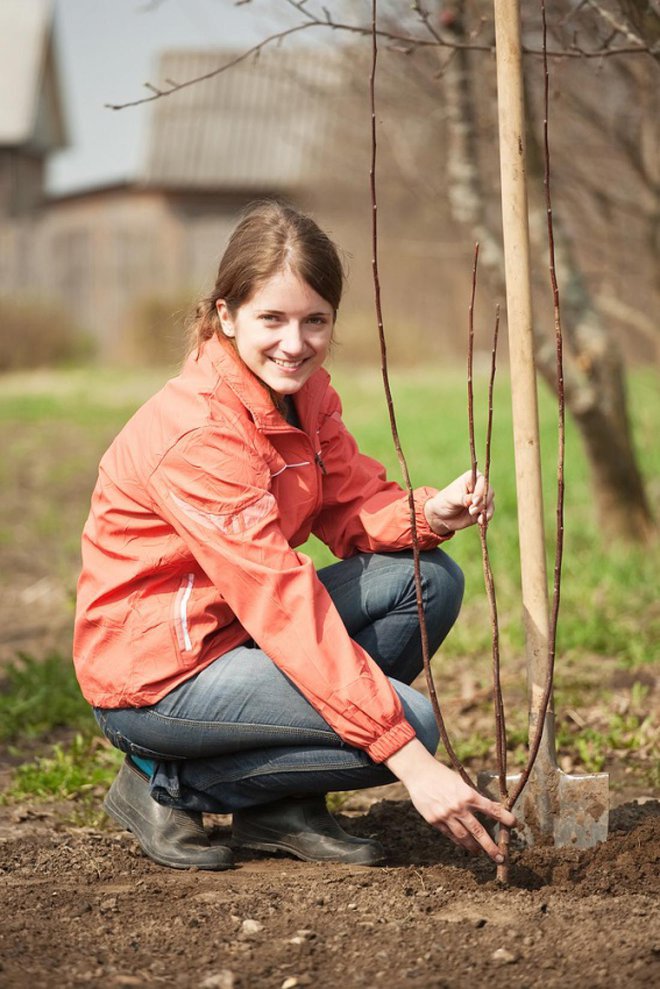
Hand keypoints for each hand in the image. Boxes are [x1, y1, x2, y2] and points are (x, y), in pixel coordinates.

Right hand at [385, 739, 516, 862]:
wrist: (419, 773)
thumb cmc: (442, 776)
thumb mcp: (461, 782)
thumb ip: (473, 796)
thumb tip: (491, 808)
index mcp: (468, 794)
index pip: (491, 809)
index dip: (504, 817)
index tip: (515, 824)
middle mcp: (458, 807)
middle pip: (479, 831)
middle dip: (491, 846)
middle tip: (500, 857)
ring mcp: (446, 816)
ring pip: (464, 838)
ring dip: (474, 847)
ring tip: (480, 853)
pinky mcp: (434, 821)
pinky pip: (450, 835)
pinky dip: (459, 842)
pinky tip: (464, 846)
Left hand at [424, 469, 493, 534]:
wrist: (441, 517)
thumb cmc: (444, 502)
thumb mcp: (451, 499)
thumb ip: (463, 499)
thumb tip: (473, 500)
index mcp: (470, 478)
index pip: (482, 481)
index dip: (480, 491)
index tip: (474, 501)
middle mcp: (478, 487)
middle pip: (489, 492)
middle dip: (482, 502)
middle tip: (471, 510)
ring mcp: (481, 499)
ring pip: (490, 503)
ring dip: (485, 511)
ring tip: (473, 515)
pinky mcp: (482, 511)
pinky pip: (489, 513)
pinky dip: (486, 518)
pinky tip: (480, 521)